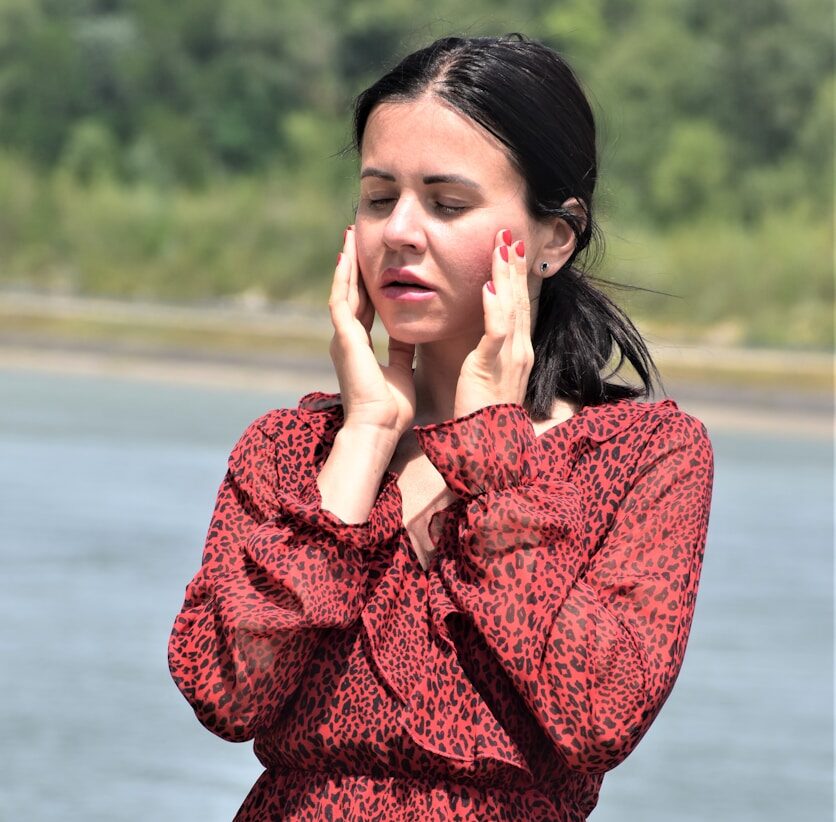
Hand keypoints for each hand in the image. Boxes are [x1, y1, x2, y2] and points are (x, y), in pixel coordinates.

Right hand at [328, 226, 415, 438]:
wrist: (378, 427)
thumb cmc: (390, 408)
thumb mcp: (400, 368)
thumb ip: (401, 348)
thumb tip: (409, 330)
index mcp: (358, 346)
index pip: (362, 306)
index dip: (366, 283)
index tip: (372, 261)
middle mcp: (346, 338)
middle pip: (349, 293)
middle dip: (353, 265)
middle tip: (355, 237)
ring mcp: (342, 337)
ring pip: (342, 291)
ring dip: (346, 263)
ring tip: (349, 237)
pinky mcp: (343, 339)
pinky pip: (341, 301)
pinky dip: (343, 279)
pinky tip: (347, 257)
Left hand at [454, 229, 533, 417]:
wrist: (486, 445)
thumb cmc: (480, 412)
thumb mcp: (485, 374)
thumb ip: (484, 351)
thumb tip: (475, 332)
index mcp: (516, 351)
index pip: (516, 305)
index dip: (513, 276)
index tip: (508, 250)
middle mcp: (519, 350)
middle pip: (518, 299)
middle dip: (513, 265)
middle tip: (509, 233)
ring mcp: (510, 358)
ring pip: (510, 308)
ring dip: (506, 276)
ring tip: (502, 247)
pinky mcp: (493, 367)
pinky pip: (496, 333)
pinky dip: (494, 309)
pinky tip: (488, 289)